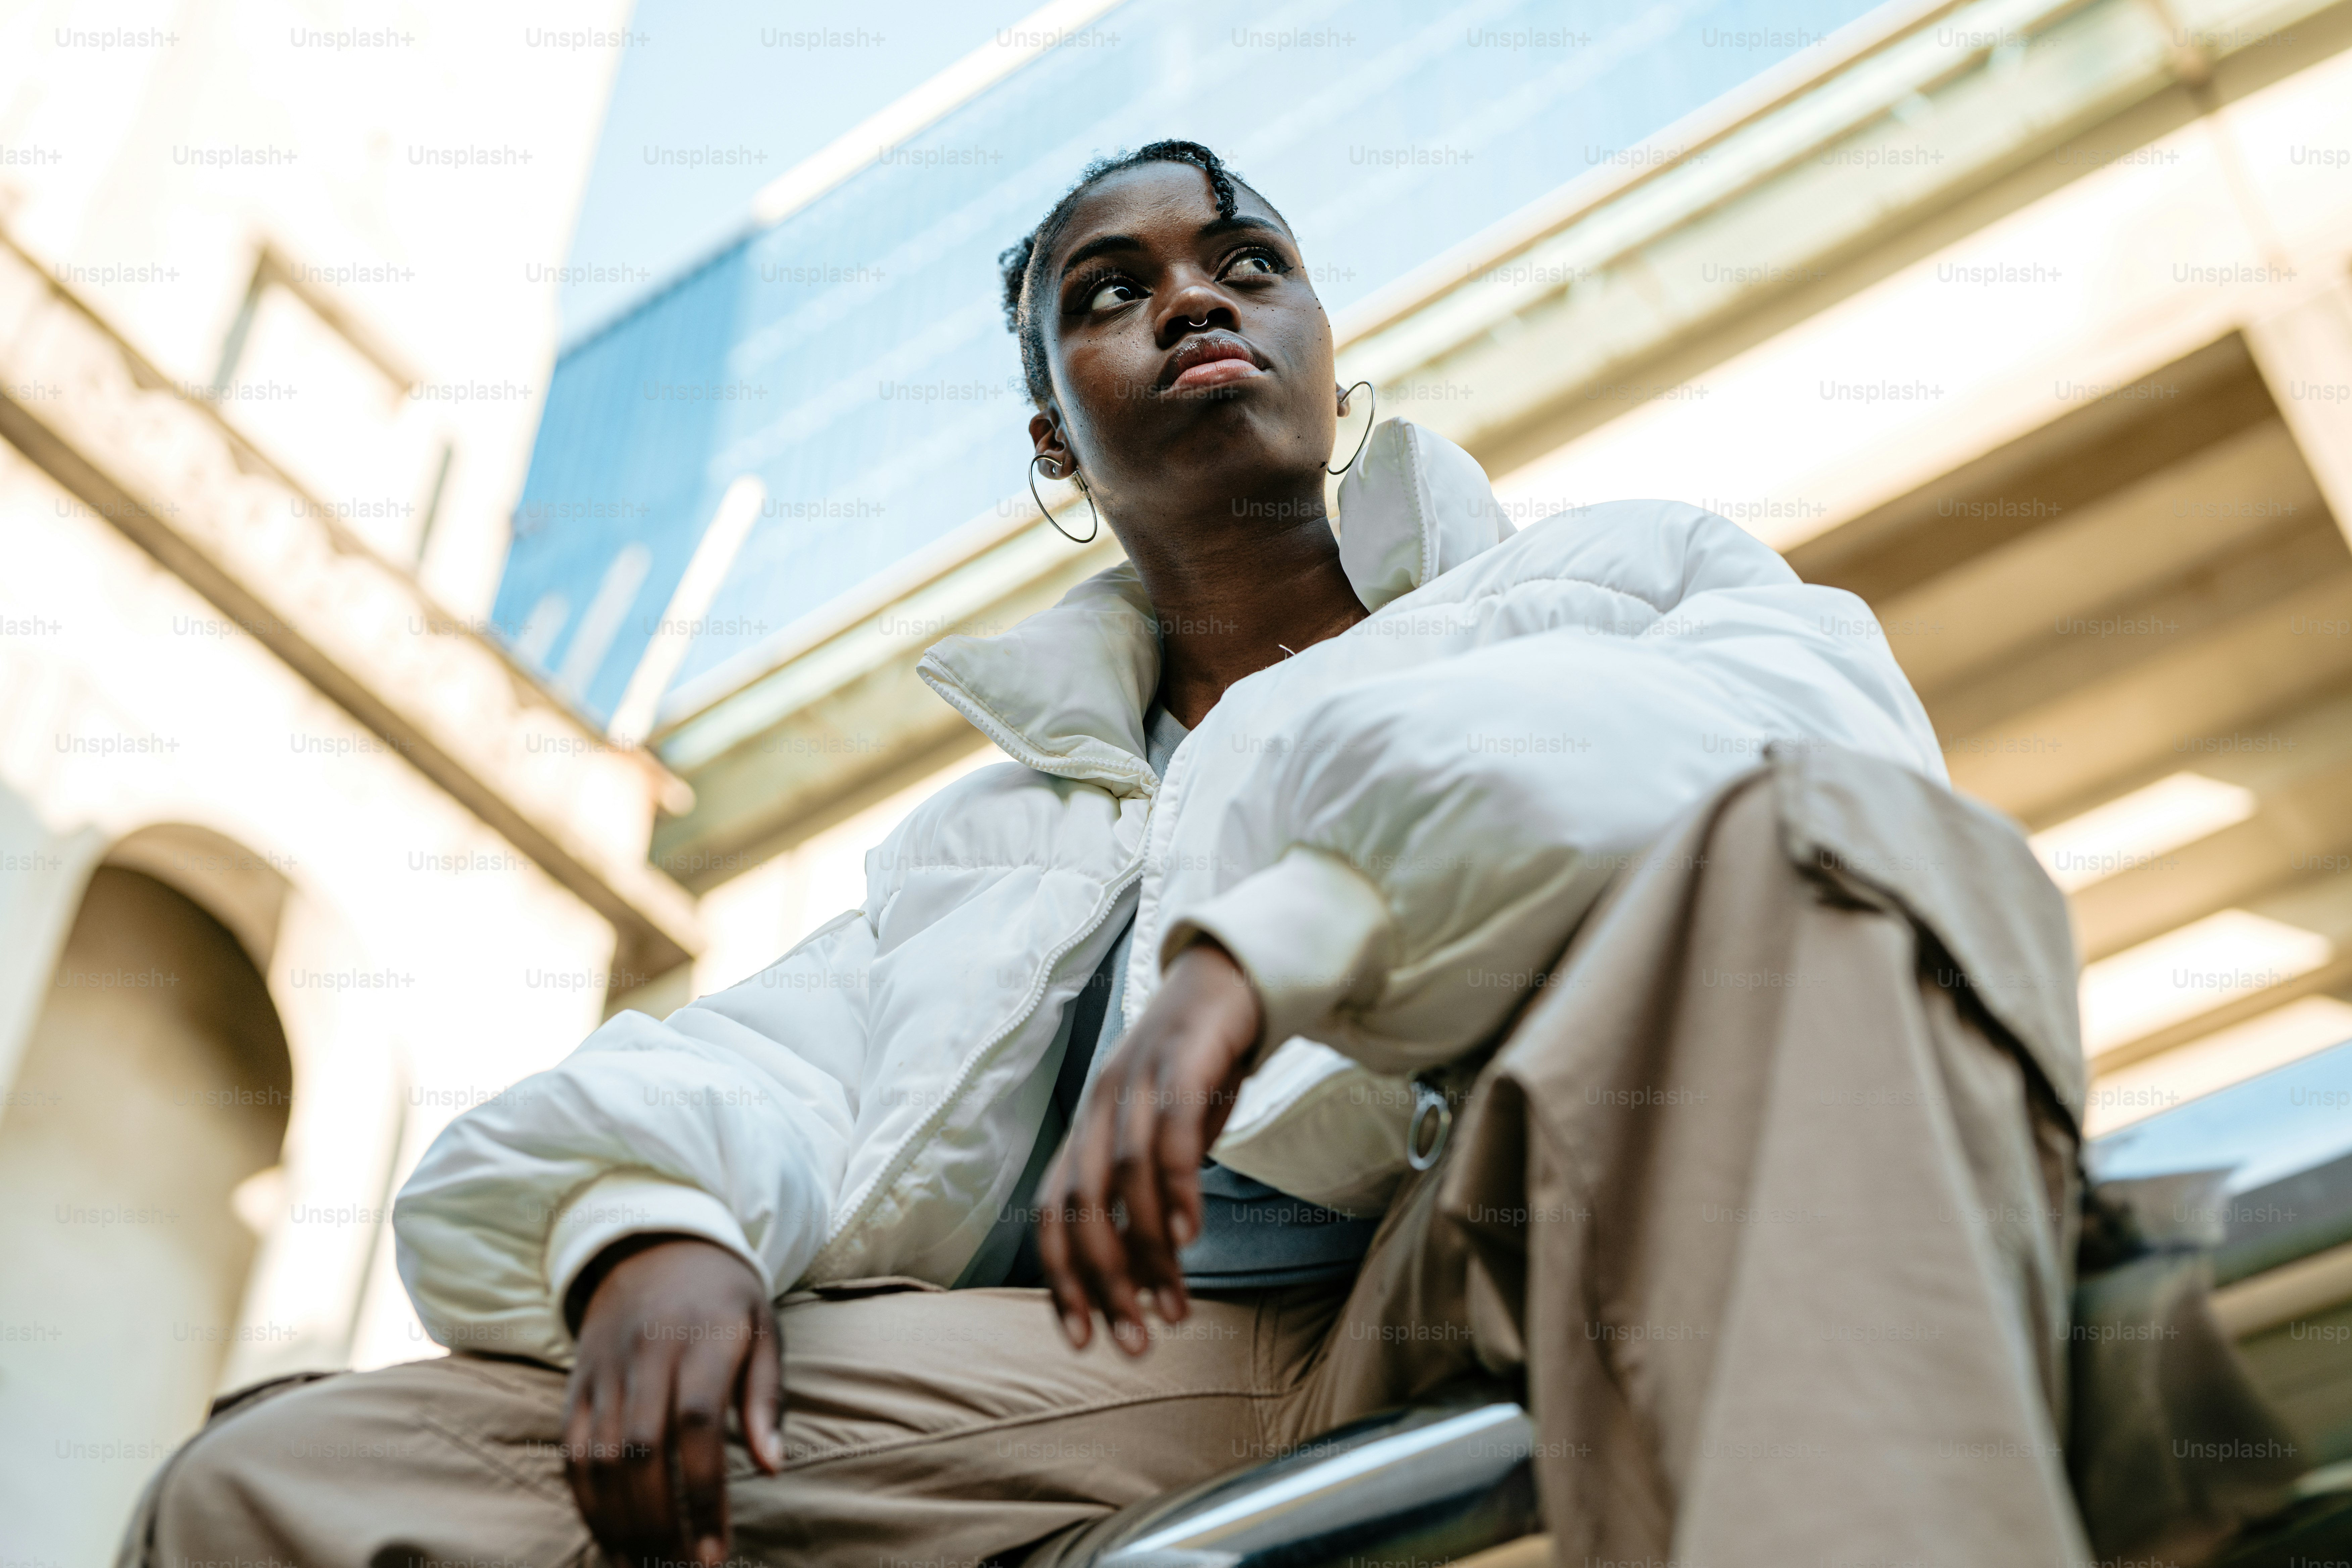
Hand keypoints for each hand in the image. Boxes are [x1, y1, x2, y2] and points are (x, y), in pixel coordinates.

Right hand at [562, 1235, 783, 1565]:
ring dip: (621, 1522)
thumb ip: (766, 1397)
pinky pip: (572, 1450)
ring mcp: (604, 1369)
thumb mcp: (764, 1326)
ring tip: (649, 1565)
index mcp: (702, 1337)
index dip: (704, 1492)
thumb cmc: (723, 1295)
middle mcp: (646, 1353)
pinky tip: (611, 1535)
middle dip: (661, 1523)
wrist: (654, 1244)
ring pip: (601, 1458)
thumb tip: (775, 1466)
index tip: (717, 1549)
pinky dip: (588, 1499)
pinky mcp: (576, 1382)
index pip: (697, 1424)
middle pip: (642, 1450)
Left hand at [1035, 941, 1262, 1353]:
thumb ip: (1148, 1194)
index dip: (1063, 1280)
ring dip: (1149, 1250)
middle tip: (1137, 1342)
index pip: (1055, 1215)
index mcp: (1087, 1128)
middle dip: (1105, 1283)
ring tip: (1177, 1306)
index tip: (1084, 1341)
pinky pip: (1173, 1129)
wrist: (1232, 977)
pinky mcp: (1183, 1057)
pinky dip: (1177, 1185)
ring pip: (1126, 1177)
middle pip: (1083, 1206)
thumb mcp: (1164, 1138)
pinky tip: (1192, 1233)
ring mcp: (1139, 1078)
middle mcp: (1100, 1105)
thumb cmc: (1200, 1071)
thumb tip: (1147, 1273)